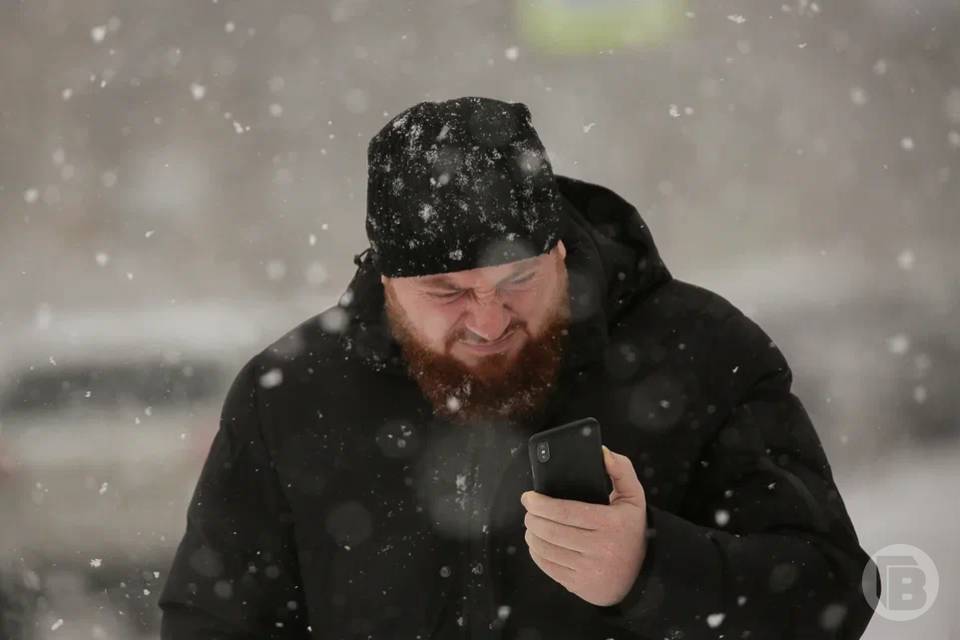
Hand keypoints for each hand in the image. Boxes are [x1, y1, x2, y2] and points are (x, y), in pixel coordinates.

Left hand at [520, 445, 647, 606]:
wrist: (642, 574)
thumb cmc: (632, 530)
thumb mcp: (634, 497)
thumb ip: (621, 470)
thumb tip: (601, 452)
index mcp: (611, 524)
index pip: (566, 512)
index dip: (541, 504)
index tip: (529, 497)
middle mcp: (600, 549)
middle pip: (551, 531)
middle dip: (533, 517)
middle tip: (529, 508)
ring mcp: (588, 571)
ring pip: (546, 549)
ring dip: (532, 534)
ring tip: (532, 524)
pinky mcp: (579, 586)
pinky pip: (548, 567)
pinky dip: (536, 553)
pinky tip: (537, 542)